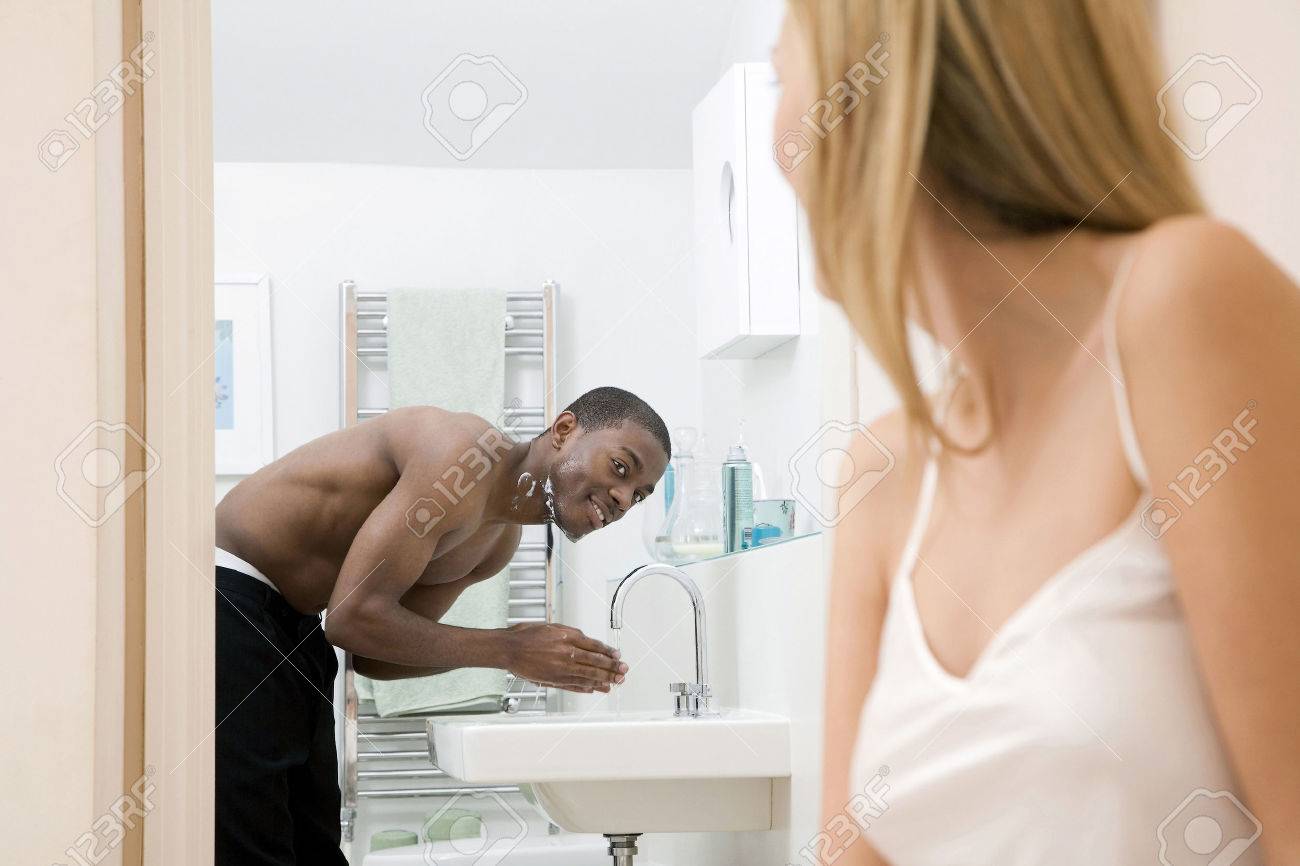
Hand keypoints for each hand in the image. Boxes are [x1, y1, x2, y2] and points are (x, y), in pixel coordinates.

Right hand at [503, 623, 626, 692]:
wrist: (508, 648)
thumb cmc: (527, 635)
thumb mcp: (553, 627)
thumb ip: (571, 635)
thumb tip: (588, 642)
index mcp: (567, 637)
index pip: (594, 646)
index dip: (608, 652)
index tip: (618, 656)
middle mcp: (566, 653)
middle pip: (595, 662)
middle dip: (612, 668)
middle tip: (623, 671)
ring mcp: (560, 668)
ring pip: (588, 675)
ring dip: (603, 680)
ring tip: (614, 683)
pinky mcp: (553, 680)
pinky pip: (574, 685)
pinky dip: (586, 687)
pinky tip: (594, 689)